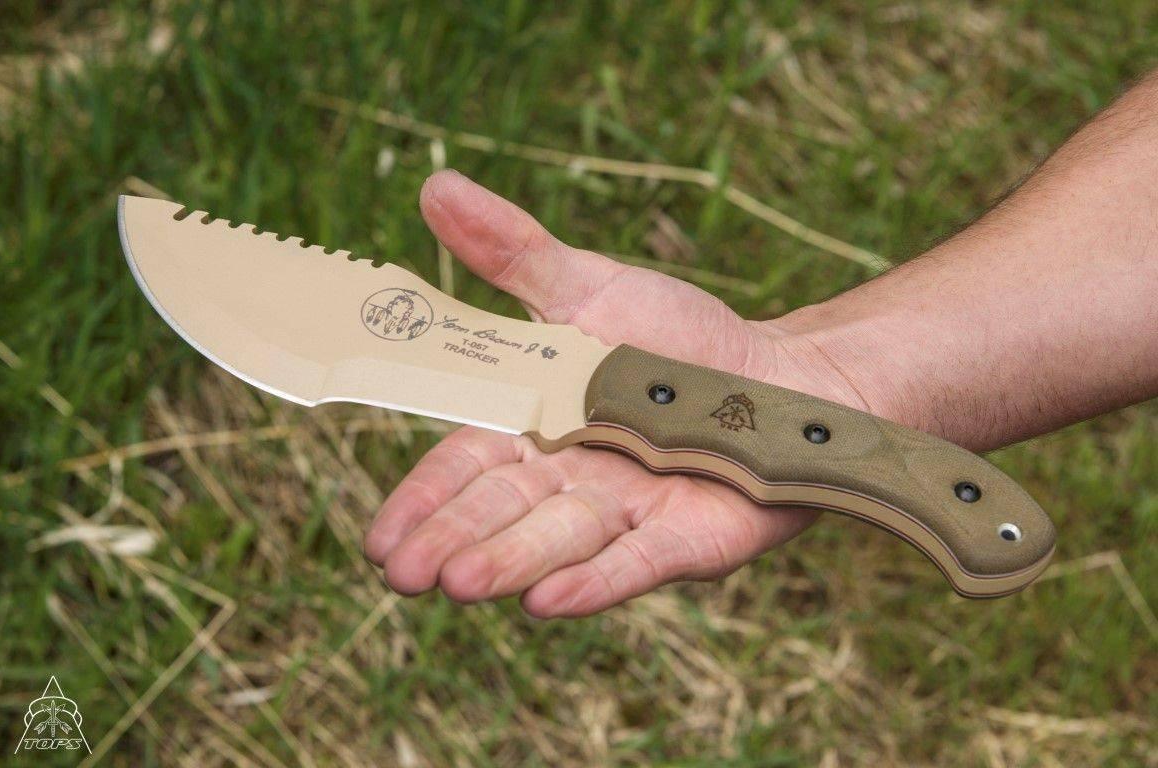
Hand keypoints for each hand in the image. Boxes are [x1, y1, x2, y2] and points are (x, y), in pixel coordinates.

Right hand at [363, 170, 870, 616]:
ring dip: (511, 561)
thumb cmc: (678, 337)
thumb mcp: (590, 287)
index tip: (377, 537)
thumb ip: (513, 253)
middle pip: (505, 510)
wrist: (780, 375)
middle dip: (455, 539)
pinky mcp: (689, 540)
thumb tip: (434, 185)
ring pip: (561, 539)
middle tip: (401, 573)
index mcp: (538, 428)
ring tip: (460, 582)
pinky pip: (639, 562)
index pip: (468, 467)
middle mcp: (573, 482)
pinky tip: (548, 602)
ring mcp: (630, 515)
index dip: (424, 499)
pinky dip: (595, 579)